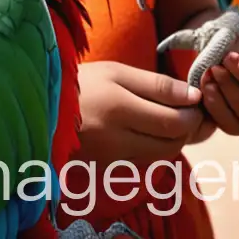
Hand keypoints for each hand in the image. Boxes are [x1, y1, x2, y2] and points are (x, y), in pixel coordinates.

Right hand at [74, 61, 215, 165]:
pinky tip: (149, 127)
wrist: (43, 107)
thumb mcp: (116, 72)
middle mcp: (117, 139)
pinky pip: (146, 159)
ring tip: (168, 114)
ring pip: (163, 154)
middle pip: (172, 141)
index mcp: (119, 109)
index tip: (195, 96)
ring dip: (174, 136)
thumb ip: (156, 84)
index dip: (192, 110)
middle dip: (188, 125)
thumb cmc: (82, 83)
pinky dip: (156, 145)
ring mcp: (113, 157)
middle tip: (187, 106)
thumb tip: (193, 95)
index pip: (174, 120)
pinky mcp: (109, 167)